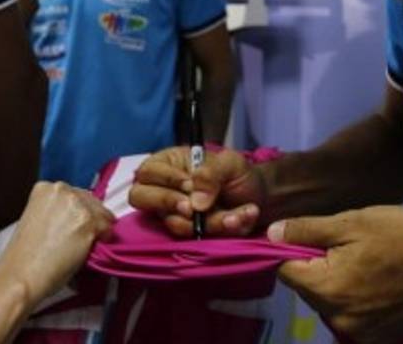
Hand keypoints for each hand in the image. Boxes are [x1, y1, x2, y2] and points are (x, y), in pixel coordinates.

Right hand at [0, 182, 113, 303]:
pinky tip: (87, 251)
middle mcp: (61, 190)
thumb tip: (76, 218)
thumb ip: (57, 212)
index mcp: (44, 188)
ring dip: (98, 230)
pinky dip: (103, 241)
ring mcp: (76, 204)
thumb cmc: (25, 257)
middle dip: (91, 219)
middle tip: (82, 239)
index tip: (77, 225)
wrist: (21, 276)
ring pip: (102, 214)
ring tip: (82, 247)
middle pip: (91, 201)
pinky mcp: (88, 222)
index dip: (79, 212)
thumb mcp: (36, 220)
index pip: (75, 195)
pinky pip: (108, 229)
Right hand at [128, 146, 265, 236]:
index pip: (147, 172)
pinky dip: (220, 231)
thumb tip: (195, 201)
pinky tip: (239, 220)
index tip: (190, 185)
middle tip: (193, 208)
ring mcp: (174, 214)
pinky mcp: (189, 234)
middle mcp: (164, 189)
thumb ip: (210, 173)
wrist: (262, 198)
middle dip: (168, 203)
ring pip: (173, 223)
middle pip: (140, 197)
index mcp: (168, 164)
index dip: (166, 180)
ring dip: (207, 221)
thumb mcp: (230, 164)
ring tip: (235, 215)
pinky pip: (193, 239)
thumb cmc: (240, 175)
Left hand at [271, 206, 402, 343]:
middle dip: (318, 265)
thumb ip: (307, 231)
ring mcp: (357, 332)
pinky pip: (350, 313)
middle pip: (307, 287)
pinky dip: (357, 298)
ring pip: (328, 301)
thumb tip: (270, 234)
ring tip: (368, 261)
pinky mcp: (375, 338)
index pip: (285, 269)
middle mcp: (335, 319)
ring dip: (337, 282)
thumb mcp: (353, 222)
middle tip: (349, 244)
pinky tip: (379, 281)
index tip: (315, 235)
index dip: (293, 248)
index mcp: (326, 289)